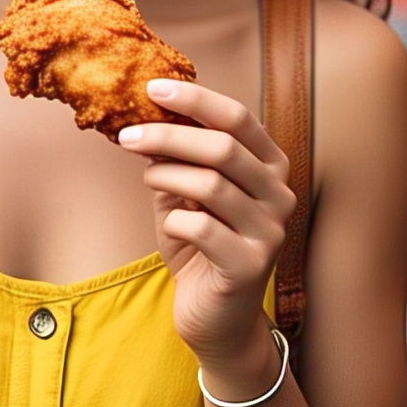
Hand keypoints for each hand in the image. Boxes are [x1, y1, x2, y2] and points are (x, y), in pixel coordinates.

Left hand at [118, 80, 296, 368]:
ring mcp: (270, 231)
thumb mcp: (185, 194)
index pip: (239, 118)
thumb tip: (142, 117)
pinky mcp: (250, 265)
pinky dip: (173, 220)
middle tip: (127, 135)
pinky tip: (171, 226)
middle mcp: (279, 195)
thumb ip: (175, 160)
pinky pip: (200, 226)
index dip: (195, 100)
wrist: (215, 318)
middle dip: (168, 136)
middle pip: (222, 147)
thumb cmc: (200, 246)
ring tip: (146, 178)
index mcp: (270, 167)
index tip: (152, 88)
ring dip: (165, 175)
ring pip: (210, 184)